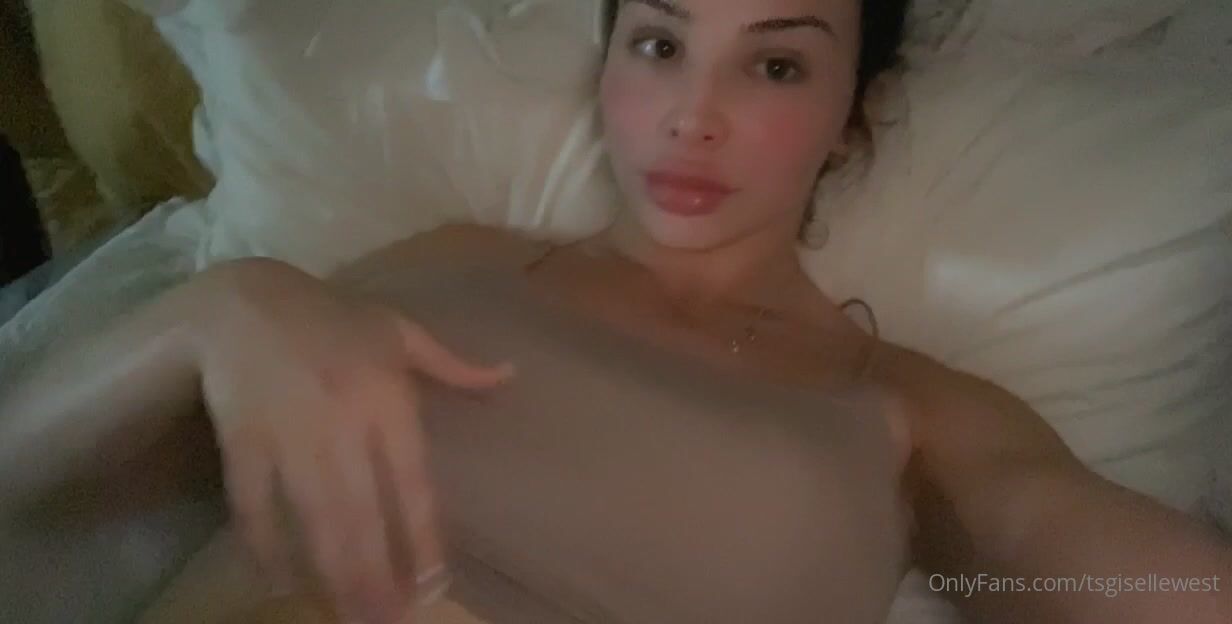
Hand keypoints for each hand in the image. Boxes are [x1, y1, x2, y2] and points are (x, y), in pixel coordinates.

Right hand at [191, 259, 514, 623]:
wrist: (244, 299)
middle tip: (388, 622)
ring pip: (312, 516)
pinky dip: (263, 546)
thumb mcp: (398, 331)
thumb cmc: (334, 318)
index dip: (421, 536)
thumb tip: (510, 377)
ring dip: (329, 573)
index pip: (411, 481)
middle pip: (361, 512)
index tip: (433, 585)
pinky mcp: (243, 441)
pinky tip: (279, 583)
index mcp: (387, 398)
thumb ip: (453, 365)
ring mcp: (288, 433)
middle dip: (375, 574)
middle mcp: (341, 421)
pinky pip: (253, 504)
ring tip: (347, 616)